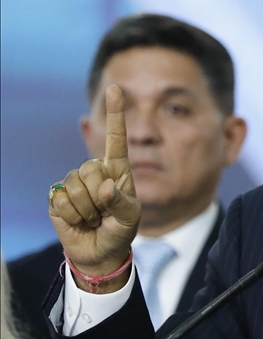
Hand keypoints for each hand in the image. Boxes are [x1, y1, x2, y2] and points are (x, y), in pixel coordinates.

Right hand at [49, 85, 139, 289]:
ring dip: (86, 209)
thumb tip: (104, 186)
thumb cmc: (121, 229)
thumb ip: (119, 201)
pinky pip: (61, 202)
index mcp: (117, 169)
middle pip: (90, 169)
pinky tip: (79, 221)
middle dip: (99, 196)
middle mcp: (94, 171)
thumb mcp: (130, 217)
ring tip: (93, 217)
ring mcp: (73, 183)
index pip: (116, 137)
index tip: (116, 87)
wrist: (102, 251)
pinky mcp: (57, 197)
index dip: (115, 113)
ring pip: (74, 187)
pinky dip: (73, 216)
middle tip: (105, 212)